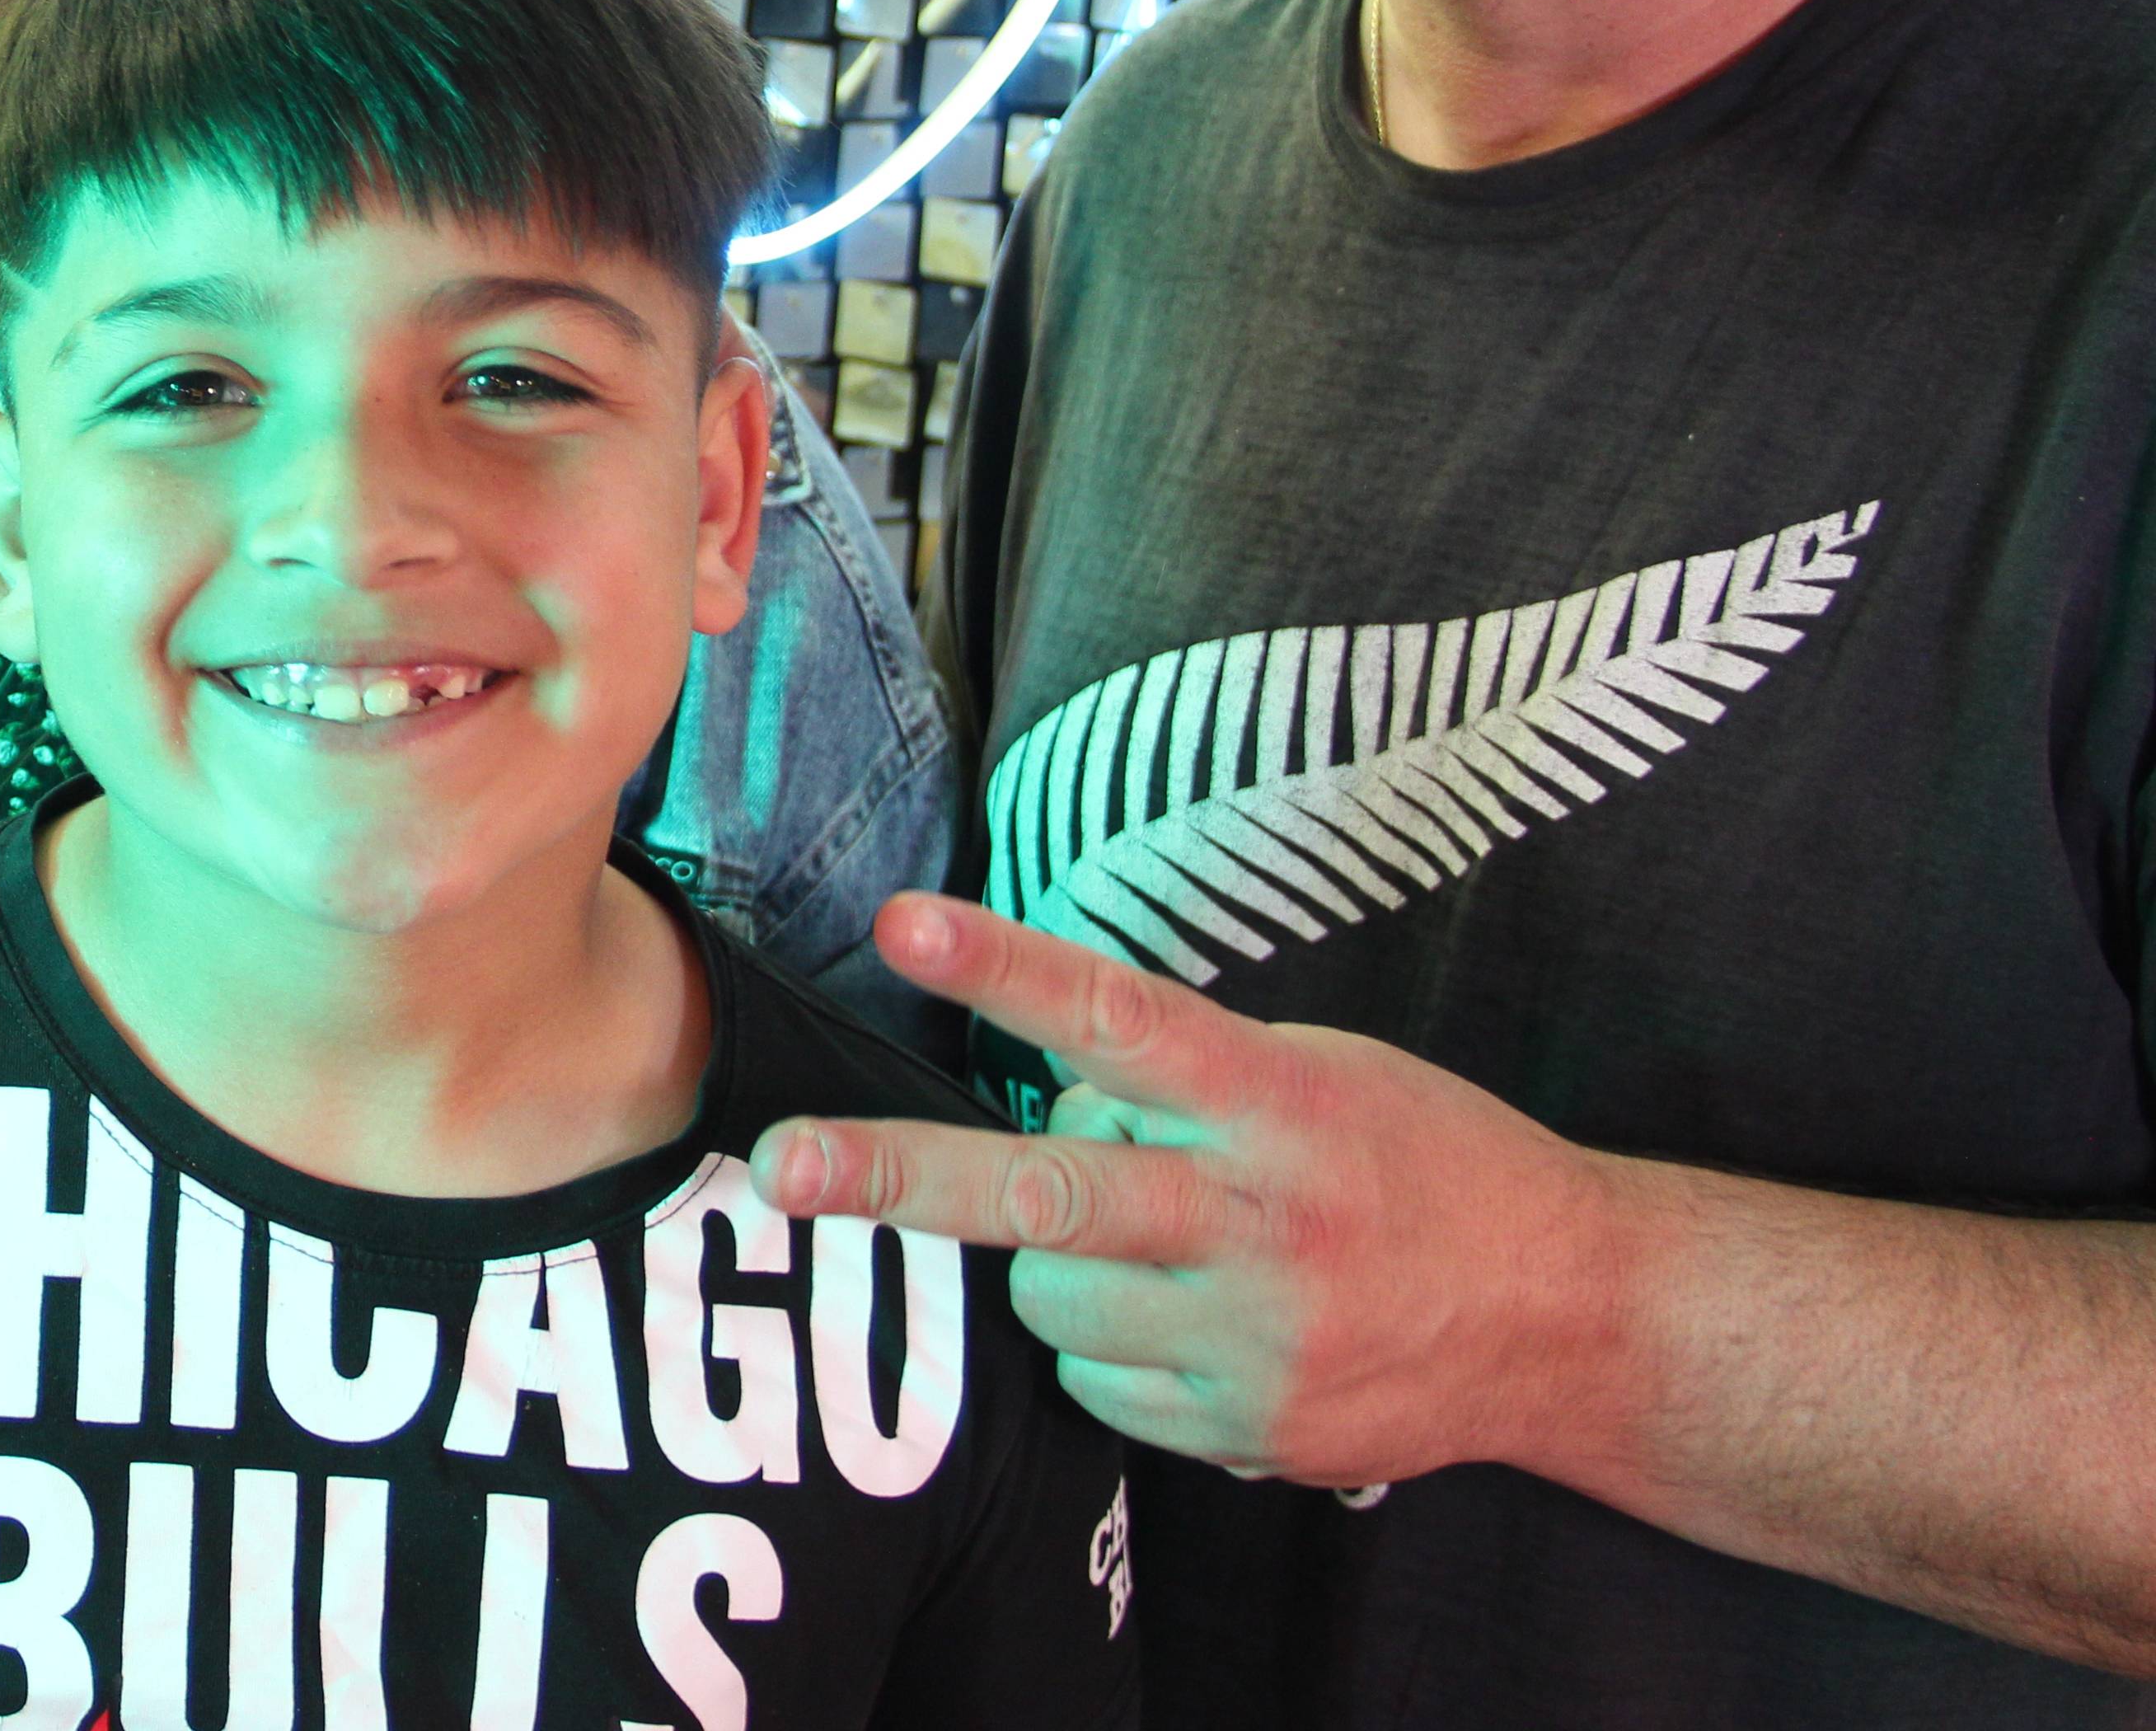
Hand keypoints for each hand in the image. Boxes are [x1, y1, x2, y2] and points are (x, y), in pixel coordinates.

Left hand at [748, 892, 1639, 1488]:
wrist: (1573, 1320)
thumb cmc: (1424, 1164)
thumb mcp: (1317, 1076)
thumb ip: (1179, 1078)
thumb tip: (1044, 1087)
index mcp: (1278, 1105)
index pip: (1122, 1019)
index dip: (1007, 969)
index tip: (903, 923)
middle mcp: (1261, 1223)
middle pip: (1051, 1197)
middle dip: (901, 1180)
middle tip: (781, 1166)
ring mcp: (1255, 1340)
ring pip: (1054, 1298)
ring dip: (1057, 1265)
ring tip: (1149, 1241)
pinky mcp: (1250, 1431)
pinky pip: (1100, 1387)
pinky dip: (1113, 1347)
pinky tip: (1196, 1317)